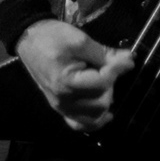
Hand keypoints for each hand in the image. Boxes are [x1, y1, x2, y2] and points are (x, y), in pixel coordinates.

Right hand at [16, 18, 133, 131]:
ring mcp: (60, 106)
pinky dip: (95, 121)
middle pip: (102, 101)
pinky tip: (106, 114)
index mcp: (66, 82)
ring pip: (95, 116)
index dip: (117, 69)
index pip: (103, 83)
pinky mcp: (60, 107)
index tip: (125, 57)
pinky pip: (80, 124)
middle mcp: (63, 100)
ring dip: (105, 99)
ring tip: (102, 82)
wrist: (30, 38)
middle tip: (107, 66)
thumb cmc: (52, 36)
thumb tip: (129, 61)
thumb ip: (104, 54)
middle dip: (110, 83)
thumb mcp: (80, 40)